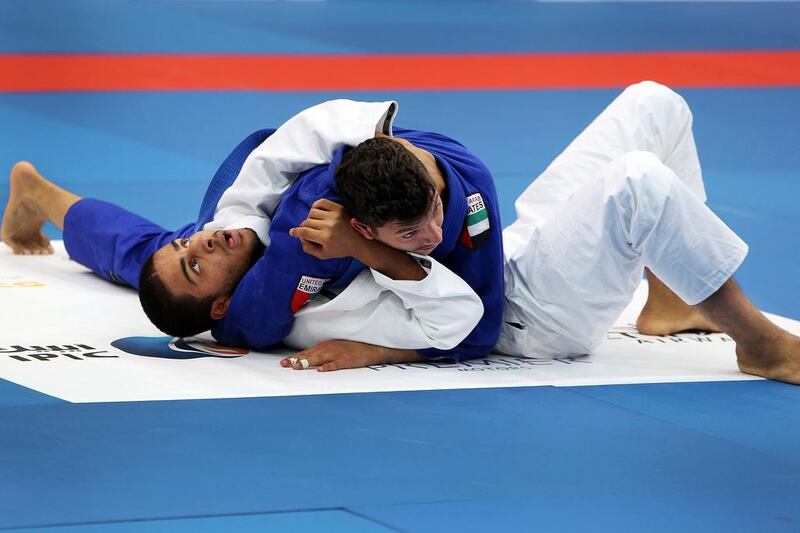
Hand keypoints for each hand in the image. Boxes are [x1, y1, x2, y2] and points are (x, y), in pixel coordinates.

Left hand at [280, 340, 420, 371]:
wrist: (375, 348)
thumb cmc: (354, 349)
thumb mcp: (336, 348)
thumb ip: (322, 354)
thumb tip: (307, 361)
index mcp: (327, 346)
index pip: (308, 352)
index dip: (295, 357)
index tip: (283, 363)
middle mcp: (331, 348)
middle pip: (311, 355)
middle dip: (297, 360)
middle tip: (285, 366)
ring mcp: (340, 353)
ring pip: (321, 358)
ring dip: (309, 362)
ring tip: (298, 368)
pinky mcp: (349, 360)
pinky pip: (338, 364)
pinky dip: (330, 367)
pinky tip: (322, 371)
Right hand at [289, 199, 365, 259]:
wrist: (360, 241)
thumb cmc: (342, 249)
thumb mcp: (324, 255)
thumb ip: (309, 248)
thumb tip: (300, 238)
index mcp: (325, 237)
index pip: (304, 232)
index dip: (295, 232)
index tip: (293, 232)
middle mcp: (329, 225)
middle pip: (307, 222)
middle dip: (304, 227)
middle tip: (308, 231)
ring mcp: (334, 215)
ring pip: (312, 212)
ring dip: (310, 218)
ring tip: (315, 223)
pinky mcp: (338, 208)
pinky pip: (321, 202)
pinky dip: (316, 206)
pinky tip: (317, 213)